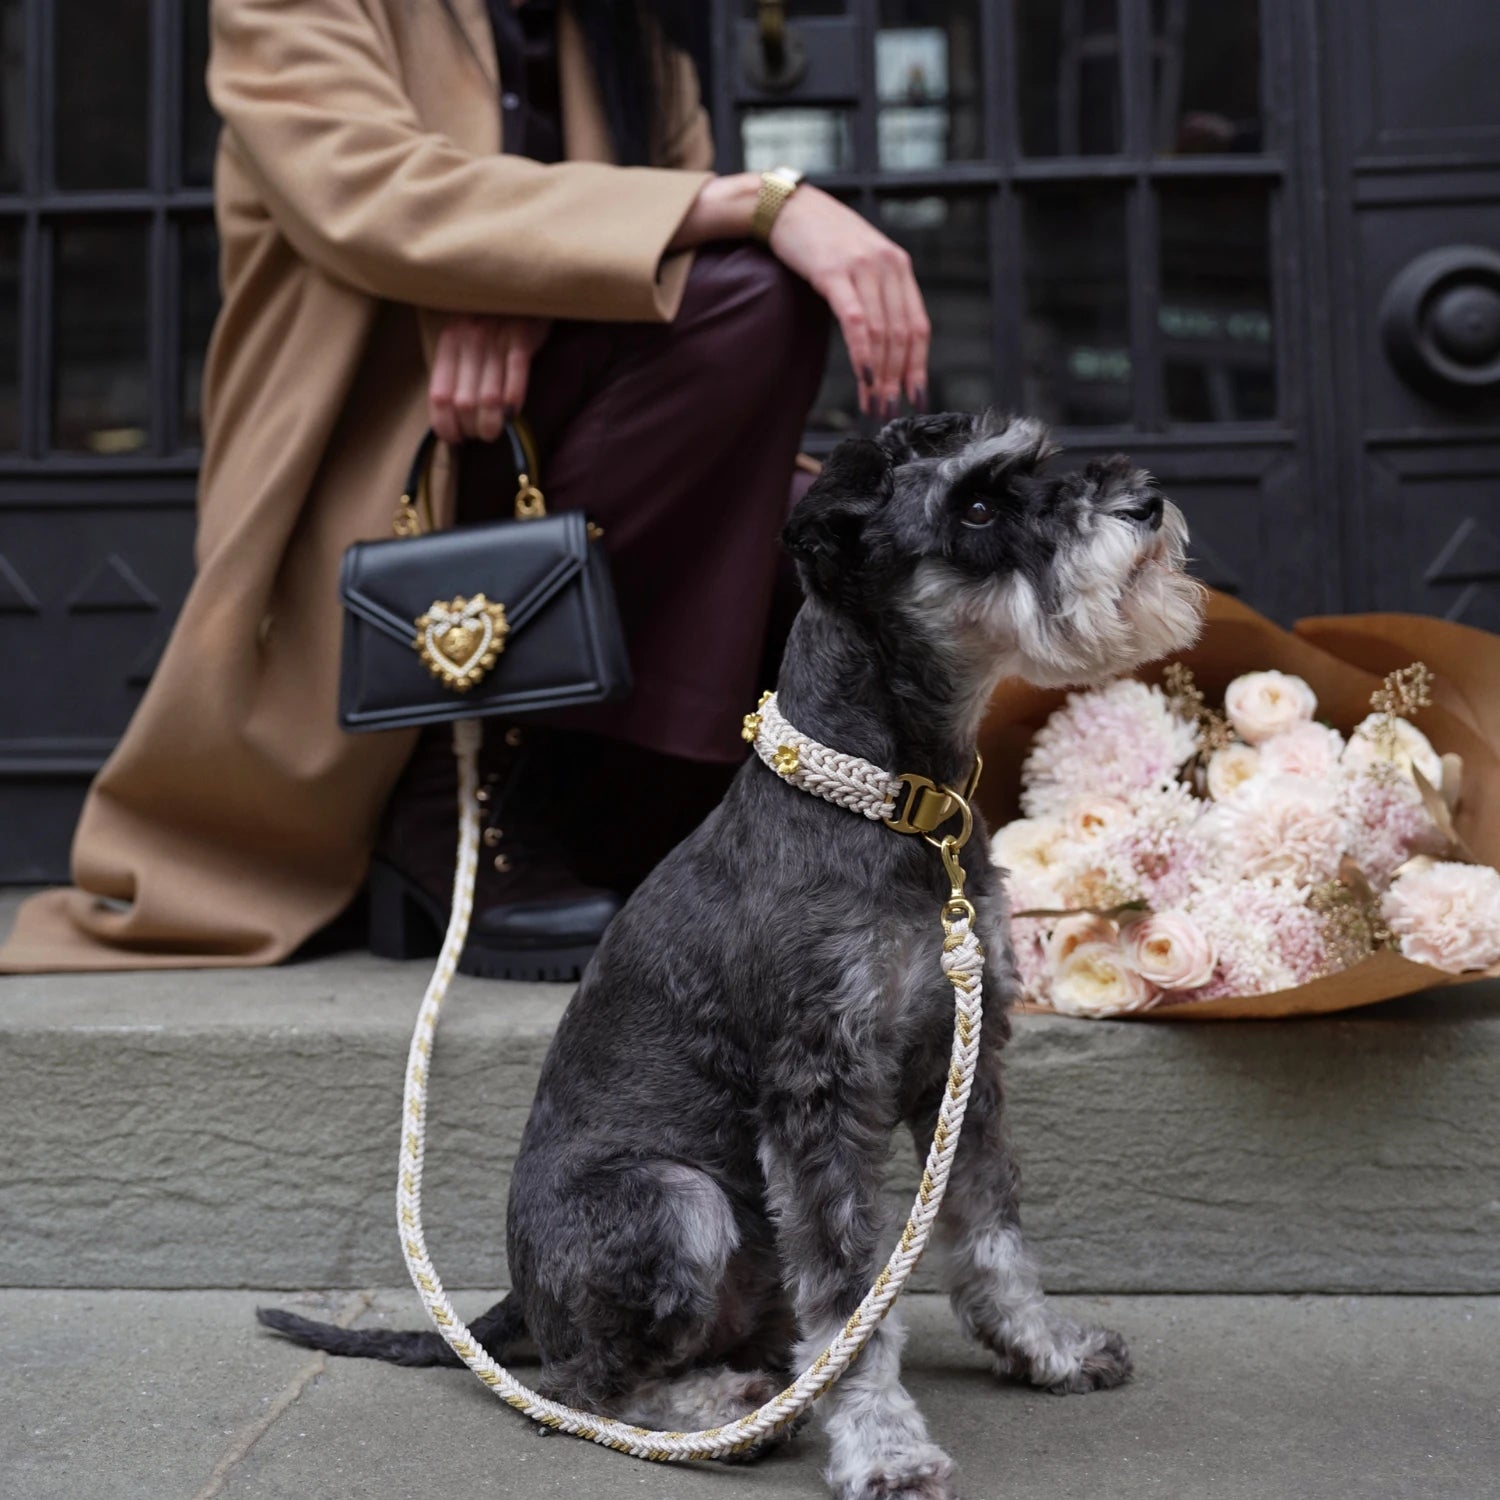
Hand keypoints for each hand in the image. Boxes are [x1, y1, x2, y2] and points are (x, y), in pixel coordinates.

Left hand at [428, 315, 550, 442]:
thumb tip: (452, 417)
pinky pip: (516, 374)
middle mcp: (469, 340)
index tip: (456, 438)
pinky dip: (514, 398)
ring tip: (494, 431)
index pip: (440, 396)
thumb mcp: (465, 339)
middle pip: (464, 402)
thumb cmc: (492, 320)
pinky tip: (514, 411)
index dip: (446, 425)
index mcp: (449, 343)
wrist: (522, 286)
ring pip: (489, 396)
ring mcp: (496, 338)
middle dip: (471, 428)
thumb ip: (457, 370)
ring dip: (492, 423)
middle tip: (480, 434)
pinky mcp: (522, 336)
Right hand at [671, 175, 930, 418]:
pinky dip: (862, 353)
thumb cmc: (820, 238)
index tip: (915, 398)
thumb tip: (885, 343)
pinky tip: (863, 377)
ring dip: (879, 375)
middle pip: (901, 335)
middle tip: (888, 411)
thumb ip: (877, 294)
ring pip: (881, 333)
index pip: (918, 326)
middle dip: (897, 380)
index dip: (918, 367)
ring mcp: (862, 267)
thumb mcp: (859, 263)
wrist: (786, 206)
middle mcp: (888, 265)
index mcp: (898, 267)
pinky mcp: (834, 272)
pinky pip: (855, 320)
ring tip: (872, 404)